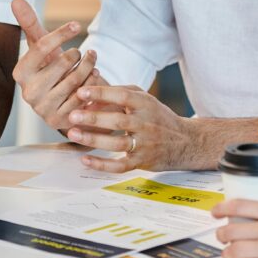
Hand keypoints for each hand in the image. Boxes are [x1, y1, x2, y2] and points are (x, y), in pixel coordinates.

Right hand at [10, 0, 105, 132]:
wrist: (62, 102)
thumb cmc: (50, 69)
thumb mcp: (41, 47)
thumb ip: (29, 24)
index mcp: (20, 73)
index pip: (42, 45)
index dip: (61, 32)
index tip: (76, 24)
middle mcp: (28, 93)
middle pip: (64, 61)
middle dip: (79, 53)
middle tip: (85, 52)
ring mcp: (43, 109)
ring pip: (78, 78)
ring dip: (90, 66)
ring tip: (92, 62)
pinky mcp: (60, 121)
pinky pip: (85, 96)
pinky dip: (93, 83)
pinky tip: (93, 79)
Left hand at [66, 85, 196, 172]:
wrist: (185, 141)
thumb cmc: (157, 116)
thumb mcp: (144, 99)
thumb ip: (119, 93)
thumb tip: (91, 94)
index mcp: (146, 104)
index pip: (122, 96)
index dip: (102, 94)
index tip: (81, 92)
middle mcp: (146, 124)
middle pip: (118, 121)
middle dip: (93, 118)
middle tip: (72, 116)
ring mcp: (145, 144)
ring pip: (117, 144)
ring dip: (93, 140)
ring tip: (73, 134)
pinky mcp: (142, 162)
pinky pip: (120, 165)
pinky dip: (102, 165)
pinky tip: (85, 160)